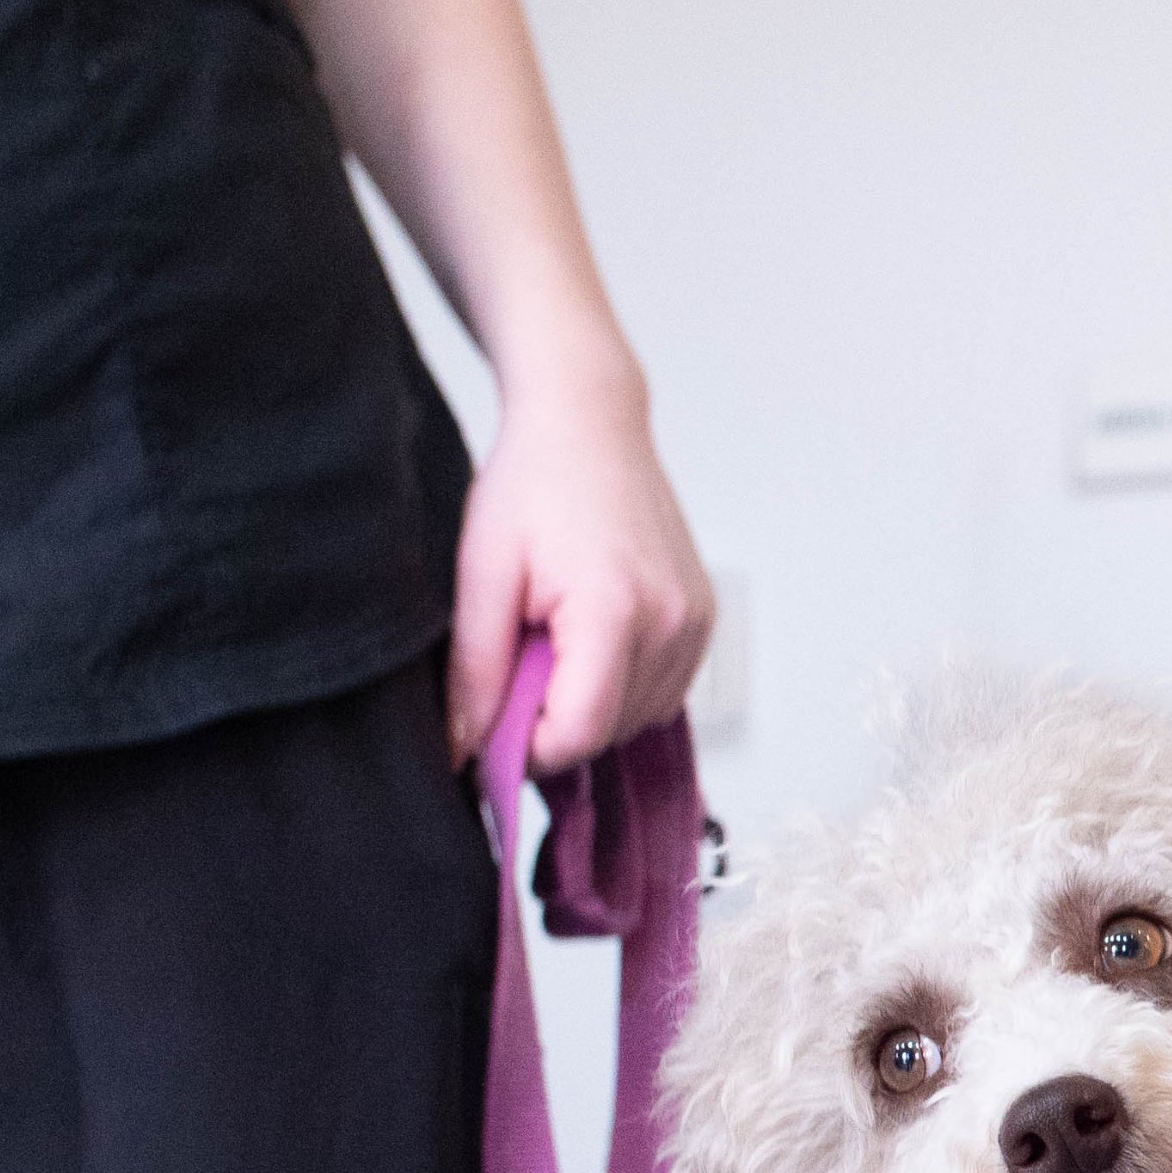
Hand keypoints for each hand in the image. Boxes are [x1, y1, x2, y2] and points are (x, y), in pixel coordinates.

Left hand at [445, 364, 713, 771]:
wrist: (591, 422)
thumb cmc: (533, 483)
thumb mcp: (483, 573)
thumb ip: (476, 671)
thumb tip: (466, 750)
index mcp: (616, 612)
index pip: (579, 733)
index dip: (525, 750)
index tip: (487, 729)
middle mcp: (673, 623)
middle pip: (610, 732)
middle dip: (552, 724)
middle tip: (512, 670)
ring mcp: (697, 623)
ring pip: (639, 719)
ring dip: (588, 709)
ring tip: (550, 648)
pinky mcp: (704, 619)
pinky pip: (663, 692)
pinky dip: (620, 689)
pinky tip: (587, 644)